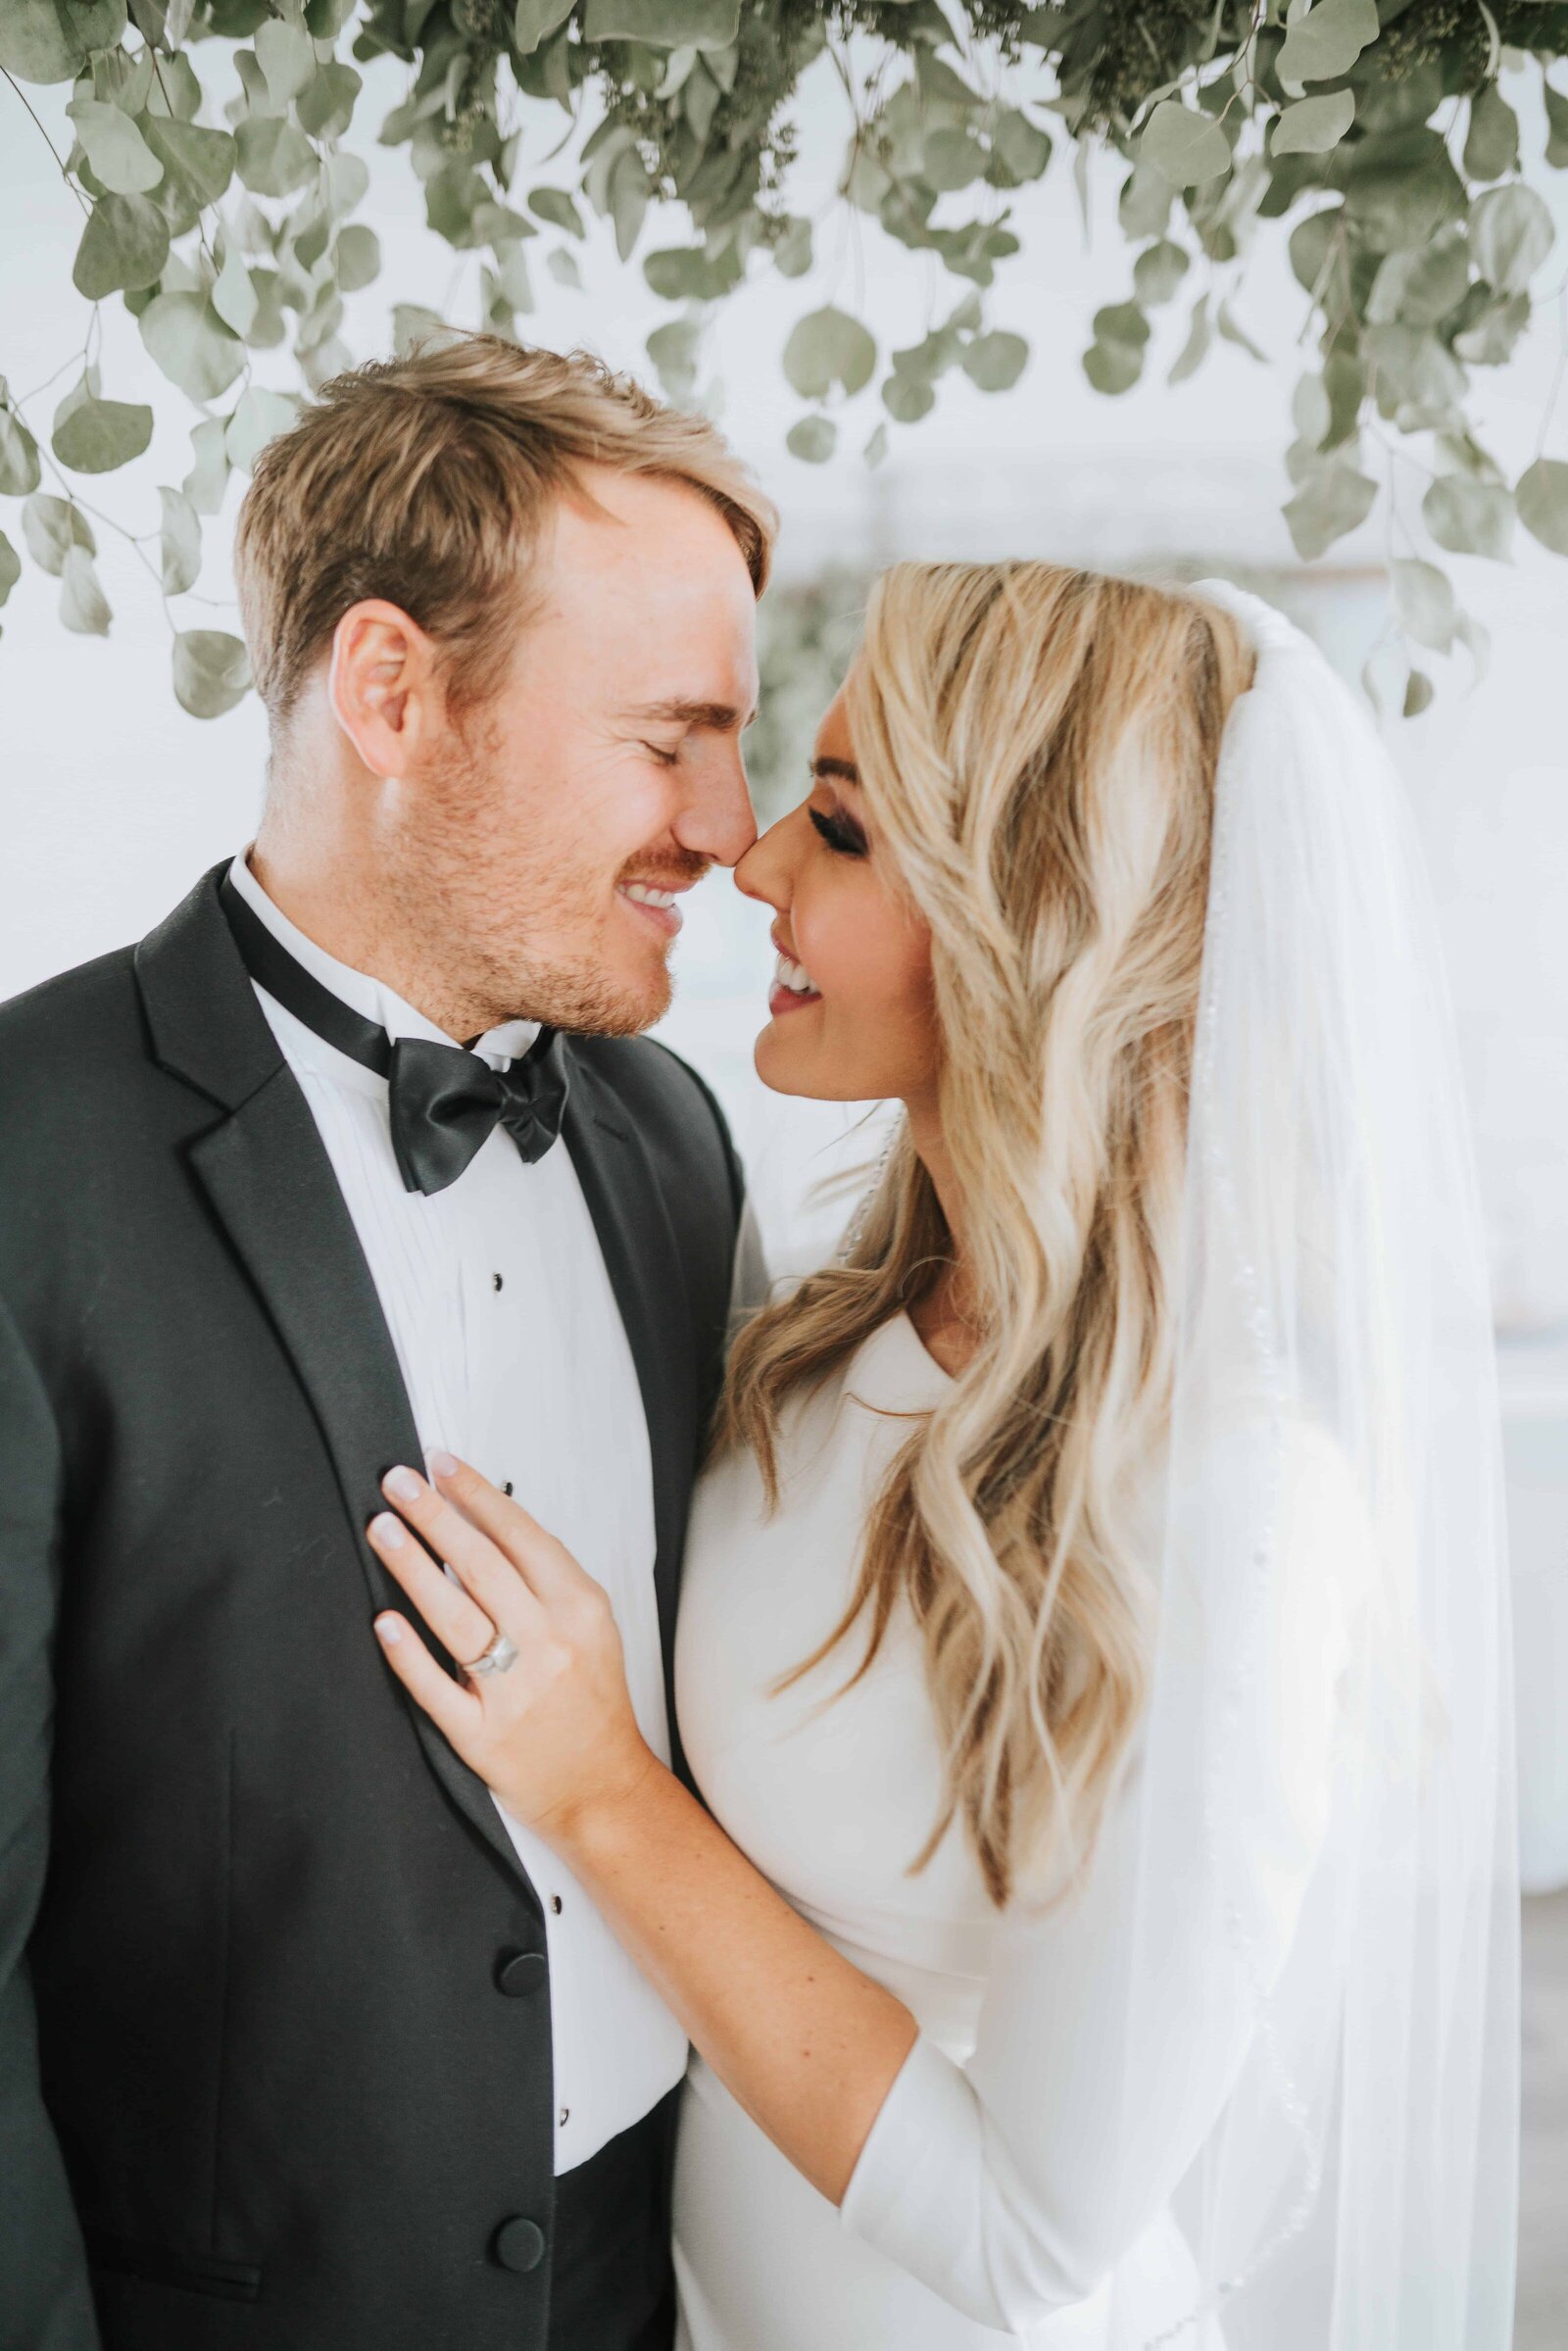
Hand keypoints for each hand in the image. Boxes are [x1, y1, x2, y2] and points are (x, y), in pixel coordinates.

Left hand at [367, 1454, 658, 1844]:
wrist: (602, 1786)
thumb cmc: (591, 1699)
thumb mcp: (591, 1625)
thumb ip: (547, 1578)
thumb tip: (488, 1520)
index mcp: (579, 1609)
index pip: (520, 1535)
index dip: (477, 1494)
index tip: (440, 1464)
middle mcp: (549, 1644)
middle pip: (481, 1566)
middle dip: (434, 1515)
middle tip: (397, 1482)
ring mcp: (514, 1692)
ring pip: (455, 1617)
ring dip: (413, 1566)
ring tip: (382, 1529)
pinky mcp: (482, 1736)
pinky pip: (437, 1688)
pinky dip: (407, 1653)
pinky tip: (383, 1621)